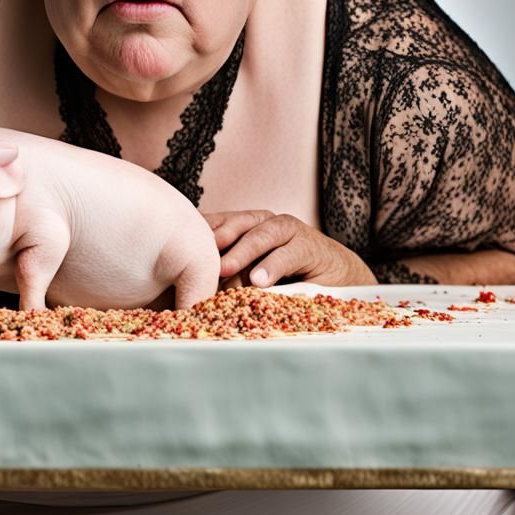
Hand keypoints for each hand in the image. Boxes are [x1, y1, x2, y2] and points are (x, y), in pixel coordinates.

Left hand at [203, 210, 377, 288]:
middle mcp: (265, 222)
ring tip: (225, 269)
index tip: (176, 247)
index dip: (198, 234)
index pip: (217, 224)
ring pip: (261, 235)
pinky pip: (289, 253)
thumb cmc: (286, 279)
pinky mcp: (310, 246)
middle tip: (196, 256)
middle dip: (215, 238)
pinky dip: (273, 266)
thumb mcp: (250, 275)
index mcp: (246, 225)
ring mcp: (289, 232)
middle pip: (235, 224)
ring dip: (242, 251)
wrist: (338, 278)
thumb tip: (189, 292)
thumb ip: (226, 275)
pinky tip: (259, 281)